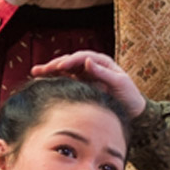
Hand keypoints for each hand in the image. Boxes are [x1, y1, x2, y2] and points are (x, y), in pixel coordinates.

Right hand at [32, 49, 146, 117]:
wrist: (134, 111)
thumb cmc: (129, 96)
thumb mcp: (119, 83)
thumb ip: (103, 73)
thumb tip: (87, 60)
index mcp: (102, 62)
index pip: (82, 57)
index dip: (70, 61)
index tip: (59, 67)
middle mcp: (92, 66)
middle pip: (70, 61)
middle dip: (54, 64)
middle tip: (39, 70)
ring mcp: (86, 75)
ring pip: (66, 70)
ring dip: (51, 70)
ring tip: (36, 73)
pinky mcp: (83, 85)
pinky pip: (67, 80)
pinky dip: (56, 80)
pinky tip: (44, 81)